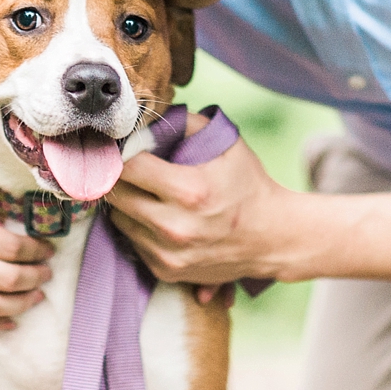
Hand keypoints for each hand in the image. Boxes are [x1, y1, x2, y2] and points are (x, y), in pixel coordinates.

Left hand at [107, 124, 292, 287]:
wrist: (273, 238)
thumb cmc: (248, 185)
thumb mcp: (229, 145)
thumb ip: (188, 123)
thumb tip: (150, 118)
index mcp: (189, 191)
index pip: (128, 167)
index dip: (121, 153)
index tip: (124, 148)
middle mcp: (175, 227)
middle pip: (116, 194)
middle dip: (119, 177)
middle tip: (129, 168)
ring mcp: (168, 253)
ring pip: (118, 219)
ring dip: (126, 203)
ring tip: (146, 192)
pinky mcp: (166, 271)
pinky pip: (132, 240)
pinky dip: (138, 226)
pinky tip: (157, 216)